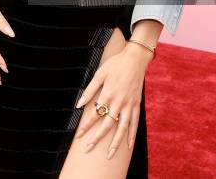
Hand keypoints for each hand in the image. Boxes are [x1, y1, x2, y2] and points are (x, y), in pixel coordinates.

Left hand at [74, 43, 152, 158]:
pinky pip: (135, 123)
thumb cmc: (115, 64)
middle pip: (107, 125)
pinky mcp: (136, 105)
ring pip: (122, 128)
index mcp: (108, 94)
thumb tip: (79, 104)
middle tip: (88, 149)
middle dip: (97, 138)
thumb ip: (90, 89)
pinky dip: (132, 135)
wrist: (135, 59)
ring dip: (115, 143)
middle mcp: (119, 102)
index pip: (95, 114)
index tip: (79, 135)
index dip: (86, 125)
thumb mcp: (100, 73)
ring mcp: (129, 105)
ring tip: (109, 155)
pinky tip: (128, 146)